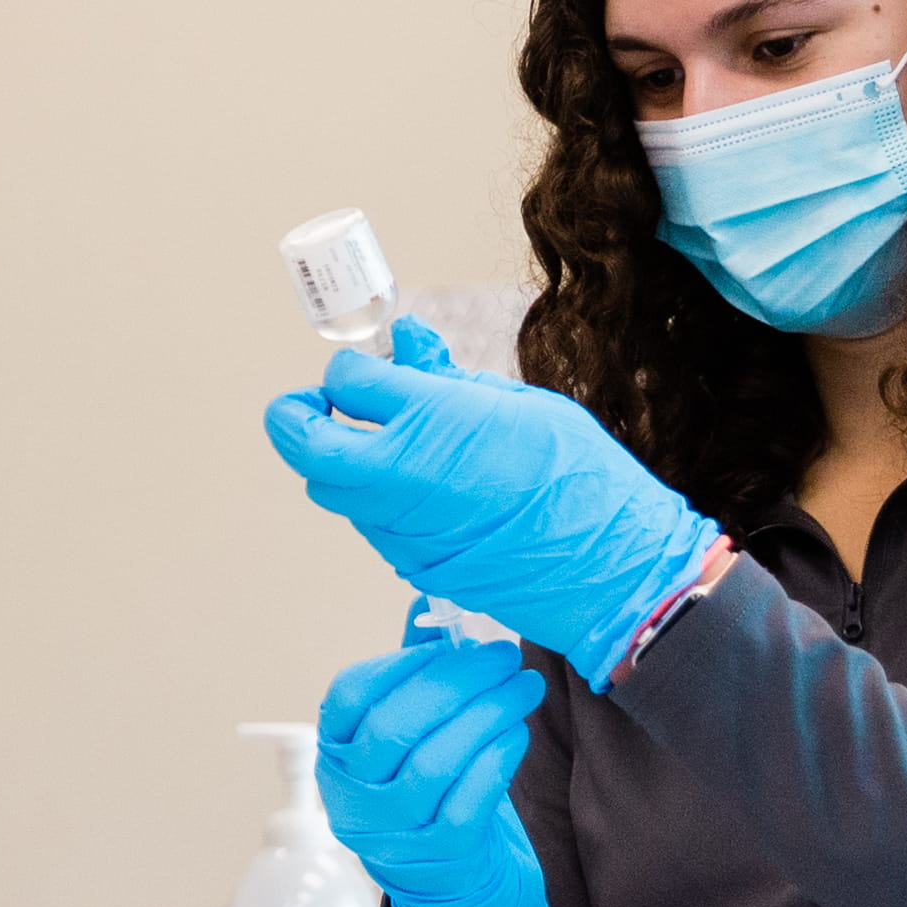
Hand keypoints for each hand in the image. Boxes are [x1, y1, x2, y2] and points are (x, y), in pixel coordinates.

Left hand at [263, 319, 719, 682]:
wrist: (607, 566)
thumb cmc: (576, 476)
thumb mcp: (514, 404)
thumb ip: (446, 377)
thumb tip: (407, 341)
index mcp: (429, 420)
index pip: (344, 379)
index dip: (349, 368)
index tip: (365, 368)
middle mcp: (400, 476)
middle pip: (303, 443)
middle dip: (299, 416)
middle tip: (323, 403)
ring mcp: (400, 527)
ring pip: (327, 488)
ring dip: (337, 461)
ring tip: (381, 443)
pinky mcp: (411, 563)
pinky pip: (368, 522)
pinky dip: (373, 498)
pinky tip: (419, 486)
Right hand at [316, 639, 552, 906]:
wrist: (443, 876)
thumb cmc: (423, 782)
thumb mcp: (403, 731)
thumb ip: (413, 670)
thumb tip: (429, 602)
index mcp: (335, 753)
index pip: (349, 698)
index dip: (399, 664)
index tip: (449, 643)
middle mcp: (352, 795)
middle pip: (395, 727)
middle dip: (457, 682)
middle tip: (503, 656)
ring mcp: (391, 830)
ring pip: (435, 762)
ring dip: (487, 714)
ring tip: (523, 685)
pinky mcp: (437, 855)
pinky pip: (469, 801)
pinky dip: (497, 759)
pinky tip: (516, 731)